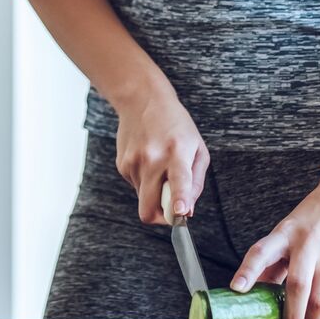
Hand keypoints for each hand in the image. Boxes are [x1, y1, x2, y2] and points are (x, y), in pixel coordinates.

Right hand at [112, 87, 209, 225]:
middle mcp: (152, 159)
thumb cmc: (176, 125)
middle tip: (172, 208)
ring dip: (154, 193)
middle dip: (161, 218)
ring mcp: (133, 163)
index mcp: (177, 152)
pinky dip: (145, 181)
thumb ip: (195, 182)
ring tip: (161, 167)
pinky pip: (136, 187)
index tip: (180, 212)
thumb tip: (187, 211)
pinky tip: (149, 160)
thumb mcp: (198, 149)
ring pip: (144, 199)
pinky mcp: (122, 165)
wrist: (142, 100)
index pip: (179, 180)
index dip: (179, 199)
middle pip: (149, 208)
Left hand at [229, 181, 319, 318]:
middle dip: (291, 316)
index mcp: (285, 233)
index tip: (236, 288)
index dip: (247, 270)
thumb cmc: (314, 217)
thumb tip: (253, 289)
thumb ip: (273, 260)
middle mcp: (307, 242)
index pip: (261, 251)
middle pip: (297, 285)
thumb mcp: (288, 230)